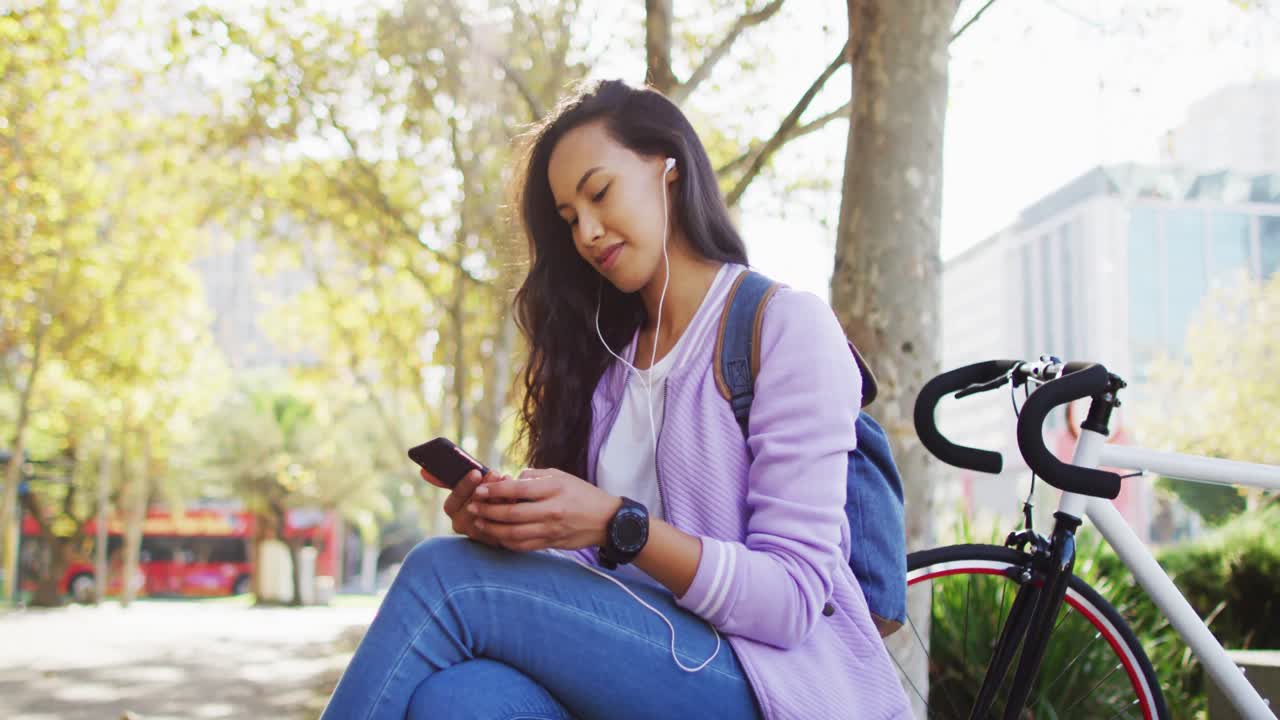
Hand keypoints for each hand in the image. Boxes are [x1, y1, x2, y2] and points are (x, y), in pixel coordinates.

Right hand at [421, 468, 507, 547]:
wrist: (501, 515)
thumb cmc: (481, 493)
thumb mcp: (468, 485)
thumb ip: (447, 480)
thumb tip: (422, 472)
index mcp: (452, 509)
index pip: (453, 501)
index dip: (464, 486)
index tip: (476, 472)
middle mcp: (461, 525)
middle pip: (471, 509)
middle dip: (484, 489)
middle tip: (496, 473)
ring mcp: (478, 535)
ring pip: (486, 517)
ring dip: (498, 498)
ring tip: (508, 481)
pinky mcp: (495, 541)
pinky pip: (501, 525)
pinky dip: (509, 508)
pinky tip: (515, 495)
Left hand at [468, 468, 622, 552]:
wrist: (607, 520)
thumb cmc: (583, 494)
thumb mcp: (562, 476)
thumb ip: (535, 477)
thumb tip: (512, 480)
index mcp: (554, 489)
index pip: (518, 490)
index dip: (495, 490)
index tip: (479, 489)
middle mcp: (552, 510)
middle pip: (512, 514)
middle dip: (487, 511)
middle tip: (472, 507)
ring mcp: (551, 530)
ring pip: (514, 534)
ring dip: (492, 530)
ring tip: (479, 523)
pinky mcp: (551, 543)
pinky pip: (523, 546)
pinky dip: (506, 542)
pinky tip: (496, 536)